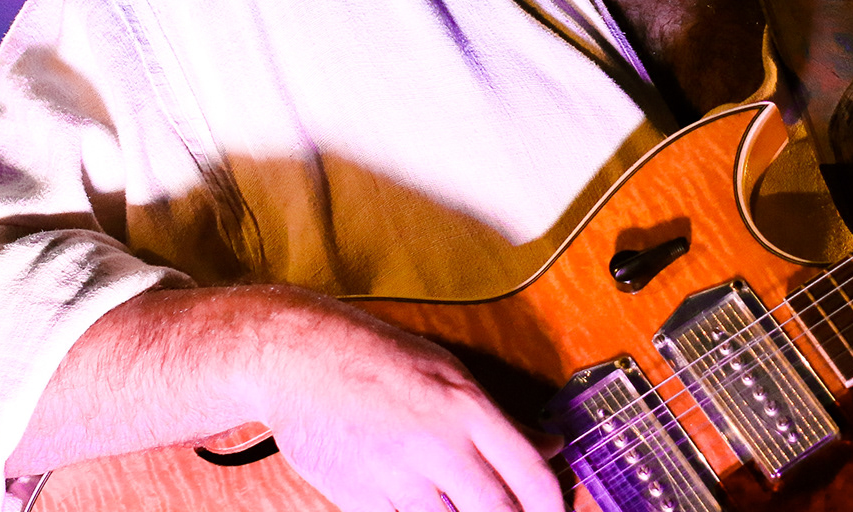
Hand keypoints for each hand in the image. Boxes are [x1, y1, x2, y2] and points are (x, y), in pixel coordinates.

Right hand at [254, 295, 563, 511]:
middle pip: (497, 511)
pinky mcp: (362, 497)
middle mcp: (438, 443)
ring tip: (461, 506)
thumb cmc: (376, 356)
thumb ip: (502, 417)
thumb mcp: (449, 372)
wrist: (300, 359)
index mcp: (467, 407)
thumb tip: (549, 444)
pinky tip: (422, 507)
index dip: (552, 505)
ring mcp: (398, 475)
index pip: (530, 473)